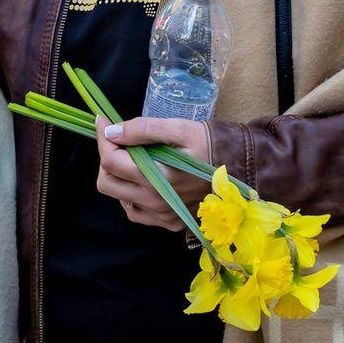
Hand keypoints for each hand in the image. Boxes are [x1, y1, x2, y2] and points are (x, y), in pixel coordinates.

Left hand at [95, 116, 212, 231]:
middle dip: (106, 158)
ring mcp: (161, 215)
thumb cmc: (210, 144)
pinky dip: (131, 195)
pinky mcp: (168, 222)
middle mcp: (154, 201)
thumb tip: (111, 131)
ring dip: (118, 176)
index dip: (102, 138)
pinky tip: (143, 180)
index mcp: (155, 177)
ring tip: (134, 158)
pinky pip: (135, 212)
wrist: (241, 168)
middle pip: (107, 183)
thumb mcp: (179, 129)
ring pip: (118, 198)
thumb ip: (143, 129)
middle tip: (119, 141)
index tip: (102, 120)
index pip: (110, 161)